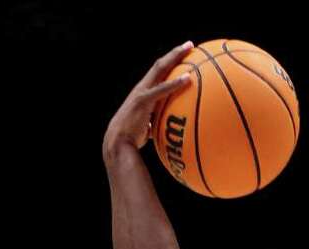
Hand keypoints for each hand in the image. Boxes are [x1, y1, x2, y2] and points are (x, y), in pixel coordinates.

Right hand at [103, 43, 195, 158]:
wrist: (118, 143)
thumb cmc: (131, 139)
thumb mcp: (145, 127)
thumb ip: (154, 122)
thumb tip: (165, 129)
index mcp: (143, 92)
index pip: (157, 72)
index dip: (169, 62)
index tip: (182, 55)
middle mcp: (142, 87)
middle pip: (160, 65)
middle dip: (175, 53)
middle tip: (189, 45)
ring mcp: (142, 92)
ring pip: (160, 69)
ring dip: (175, 57)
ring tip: (190, 49)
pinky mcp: (144, 101)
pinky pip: (162, 90)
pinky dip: (175, 83)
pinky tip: (187, 78)